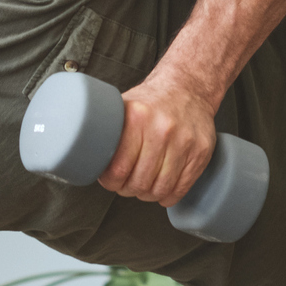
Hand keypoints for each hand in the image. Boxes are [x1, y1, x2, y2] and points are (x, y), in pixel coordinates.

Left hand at [98, 71, 220, 207]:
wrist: (188, 88)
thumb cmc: (151, 102)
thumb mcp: (125, 107)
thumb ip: (107, 131)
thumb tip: (84, 160)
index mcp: (138, 117)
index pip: (119, 168)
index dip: (111, 182)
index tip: (110, 181)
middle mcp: (163, 129)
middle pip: (140, 182)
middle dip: (128, 189)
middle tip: (125, 185)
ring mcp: (185, 142)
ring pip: (161, 188)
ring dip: (148, 195)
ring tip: (143, 188)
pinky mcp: (201, 152)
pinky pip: (182, 187)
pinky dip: (169, 196)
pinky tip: (161, 192)